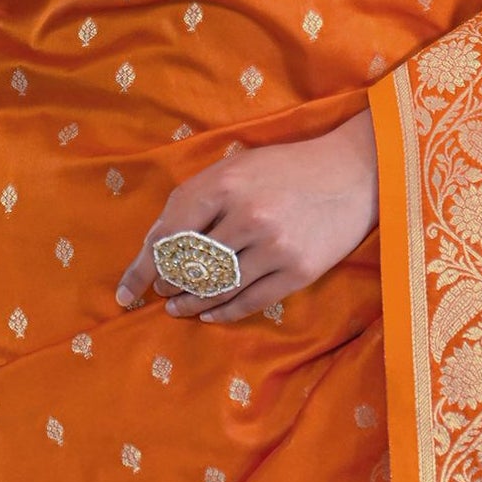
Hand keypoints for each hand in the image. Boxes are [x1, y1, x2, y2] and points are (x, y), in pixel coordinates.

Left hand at [115, 109, 379, 324]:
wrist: (354, 172)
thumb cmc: (285, 168)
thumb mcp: (236, 167)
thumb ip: (196, 200)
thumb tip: (157, 247)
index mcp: (225, 183)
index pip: (168, 236)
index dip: (142, 268)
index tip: (128, 291)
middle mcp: (248, 215)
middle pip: (189, 267)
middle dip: (168, 285)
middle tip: (161, 293)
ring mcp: (275, 246)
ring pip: (216, 288)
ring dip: (190, 303)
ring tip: (178, 307)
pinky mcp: (298, 270)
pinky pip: (248, 302)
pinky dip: (222, 312)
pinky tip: (208, 313)